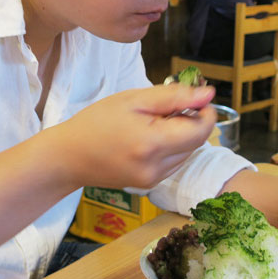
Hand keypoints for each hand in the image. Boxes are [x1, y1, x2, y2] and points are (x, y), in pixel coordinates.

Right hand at [50, 84, 215, 189]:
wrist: (69, 157)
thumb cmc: (96, 122)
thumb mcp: (133, 100)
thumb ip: (174, 96)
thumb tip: (208, 94)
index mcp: (153, 144)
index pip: (201, 130)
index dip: (205, 111)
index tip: (194, 97)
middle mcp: (158, 168)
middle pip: (196, 142)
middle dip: (190, 121)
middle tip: (165, 106)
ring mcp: (155, 180)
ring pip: (188, 152)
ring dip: (181, 134)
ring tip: (152, 122)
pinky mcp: (150, 184)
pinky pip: (174, 162)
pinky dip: (170, 147)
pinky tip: (148, 137)